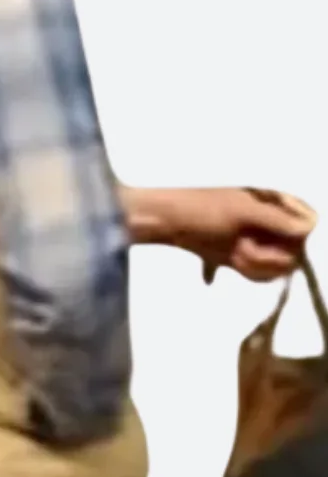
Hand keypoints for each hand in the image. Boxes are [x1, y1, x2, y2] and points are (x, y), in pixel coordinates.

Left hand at [120, 186, 316, 281]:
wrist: (165, 222)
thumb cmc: (202, 210)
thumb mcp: (242, 211)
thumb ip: (278, 221)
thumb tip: (311, 227)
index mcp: (272, 202)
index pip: (307, 226)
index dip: (295, 240)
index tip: (273, 242)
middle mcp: (270, 221)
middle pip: (294, 252)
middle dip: (268, 256)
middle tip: (242, 246)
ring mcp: (257, 240)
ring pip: (276, 267)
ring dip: (254, 264)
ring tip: (232, 252)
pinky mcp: (243, 256)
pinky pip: (260, 274)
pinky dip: (247, 271)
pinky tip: (227, 261)